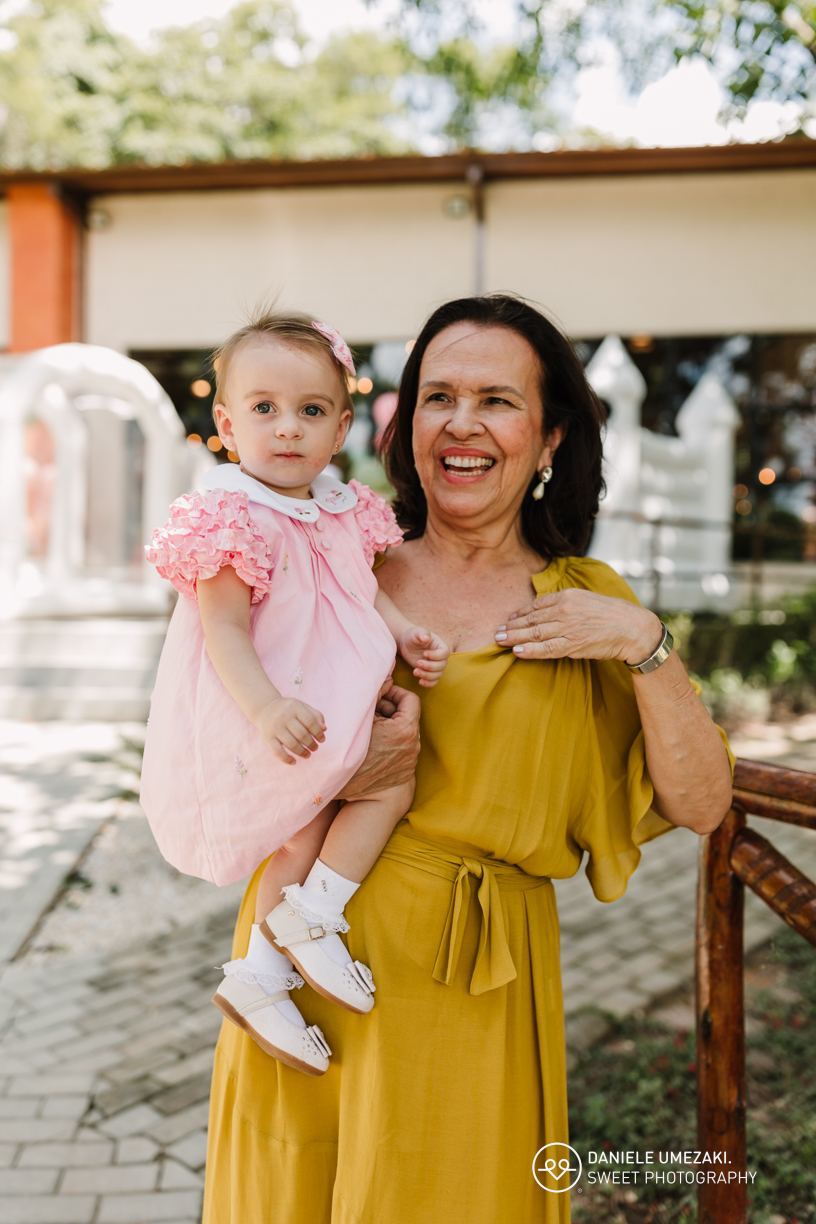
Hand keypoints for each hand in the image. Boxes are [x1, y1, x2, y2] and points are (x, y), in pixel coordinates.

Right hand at [257, 697, 325, 764]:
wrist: (265, 708)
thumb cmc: (288, 709)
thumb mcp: (302, 706)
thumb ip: (315, 715)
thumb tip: (324, 729)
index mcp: (294, 707)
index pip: (310, 722)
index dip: (318, 733)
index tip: (322, 740)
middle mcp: (283, 716)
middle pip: (302, 734)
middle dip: (311, 744)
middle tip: (315, 748)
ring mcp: (274, 728)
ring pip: (292, 745)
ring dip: (302, 752)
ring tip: (308, 755)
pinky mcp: (267, 737)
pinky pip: (277, 752)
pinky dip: (286, 759)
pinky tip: (294, 762)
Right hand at [337, 683, 420, 798]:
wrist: (355, 795)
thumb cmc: (354, 755)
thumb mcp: (362, 722)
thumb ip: (376, 697)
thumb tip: (386, 679)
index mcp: (406, 729)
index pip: (410, 699)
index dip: (395, 692)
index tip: (381, 693)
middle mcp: (414, 744)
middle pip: (407, 715)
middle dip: (389, 709)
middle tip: (369, 710)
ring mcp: (411, 759)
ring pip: (404, 732)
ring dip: (389, 725)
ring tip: (368, 727)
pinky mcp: (406, 770)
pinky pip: (402, 748)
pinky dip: (390, 741)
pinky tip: (372, 744)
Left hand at [398, 626, 450, 687]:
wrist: (406, 644)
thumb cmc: (413, 636)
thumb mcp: (416, 632)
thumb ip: (422, 633)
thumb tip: (427, 637)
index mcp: (440, 646)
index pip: (445, 653)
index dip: (436, 655)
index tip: (424, 653)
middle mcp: (440, 657)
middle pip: (442, 666)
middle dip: (430, 666)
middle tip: (417, 663)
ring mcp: (435, 666)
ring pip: (438, 675)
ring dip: (427, 676)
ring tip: (415, 672)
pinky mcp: (429, 673)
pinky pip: (433, 682)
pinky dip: (428, 683)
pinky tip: (419, 681)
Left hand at [494, 588, 662, 663]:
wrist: (632, 628)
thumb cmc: (611, 614)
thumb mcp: (586, 599)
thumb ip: (566, 603)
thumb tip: (546, 610)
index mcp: (568, 596)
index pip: (537, 605)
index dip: (521, 613)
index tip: (510, 618)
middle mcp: (565, 609)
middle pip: (532, 619)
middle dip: (512, 626)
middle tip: (497, 631)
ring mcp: (568, 627)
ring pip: (535, 633)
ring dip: (515, 637)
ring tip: (500, 640)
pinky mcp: (573, 644)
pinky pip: (547, 648)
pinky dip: (530, 649)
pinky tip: (517, 651)